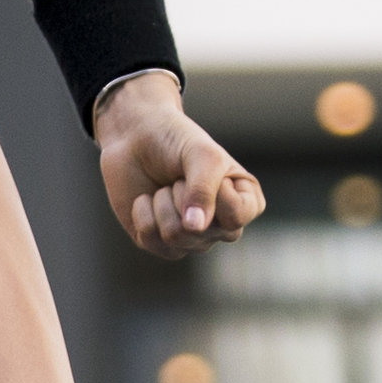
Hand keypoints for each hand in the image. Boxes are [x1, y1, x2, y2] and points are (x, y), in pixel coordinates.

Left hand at [93, 75, 264, 259]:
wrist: (136, 138)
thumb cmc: (176, 142)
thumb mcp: (201, 154)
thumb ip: (204, 189)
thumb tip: (195, 228)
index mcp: (245, 203)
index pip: (236, 217)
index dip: (215, 192)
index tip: (206, 168)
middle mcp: (222, 227)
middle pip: (201, 232)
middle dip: (182, 195)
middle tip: (180, 177)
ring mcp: (192, 239)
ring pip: (174, 236)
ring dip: (161, 202)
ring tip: (165, 186)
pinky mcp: (161, 244)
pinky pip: (149, 240)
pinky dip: (142, 212)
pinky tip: (147, 199)